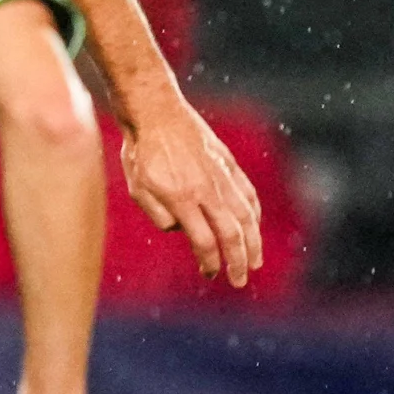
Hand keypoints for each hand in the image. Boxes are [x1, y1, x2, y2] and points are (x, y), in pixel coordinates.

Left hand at [118, 100, 262, 285]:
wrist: (156, 112)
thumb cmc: (141, 153)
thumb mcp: (138, 188)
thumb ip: (159, 215)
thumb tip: (181, 230)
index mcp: (182, 198)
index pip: (204, 241)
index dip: (210, 261)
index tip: (209, 273)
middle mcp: (207, 189)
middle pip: (232, 234)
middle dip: (238, 262)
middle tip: (240, 281)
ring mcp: (221, 176)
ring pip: (246, 216)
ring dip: (253, 242)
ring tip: (255, 262)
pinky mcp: (228, 164)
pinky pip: (248, 194)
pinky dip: (254, 214)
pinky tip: (254, 226)